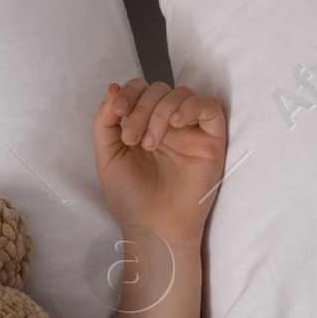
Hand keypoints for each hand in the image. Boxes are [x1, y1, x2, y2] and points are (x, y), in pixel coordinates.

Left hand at [94, 80, 228, 251]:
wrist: (154, 229)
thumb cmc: (131, 199)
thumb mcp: (108, 157)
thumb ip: (105, 123)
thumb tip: (112, 88)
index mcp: (145, 124)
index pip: (141, 89)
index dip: (129, 92)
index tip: (117, 112)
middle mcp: (169, 124)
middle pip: (159, 90)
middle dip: (141, 109)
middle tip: (133, 140)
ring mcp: (191, 130)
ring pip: (181, 94)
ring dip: (160, 113)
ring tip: (150, 145)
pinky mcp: (212, 140)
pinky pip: (210, 106)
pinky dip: (192, 107)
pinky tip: (177, 124)